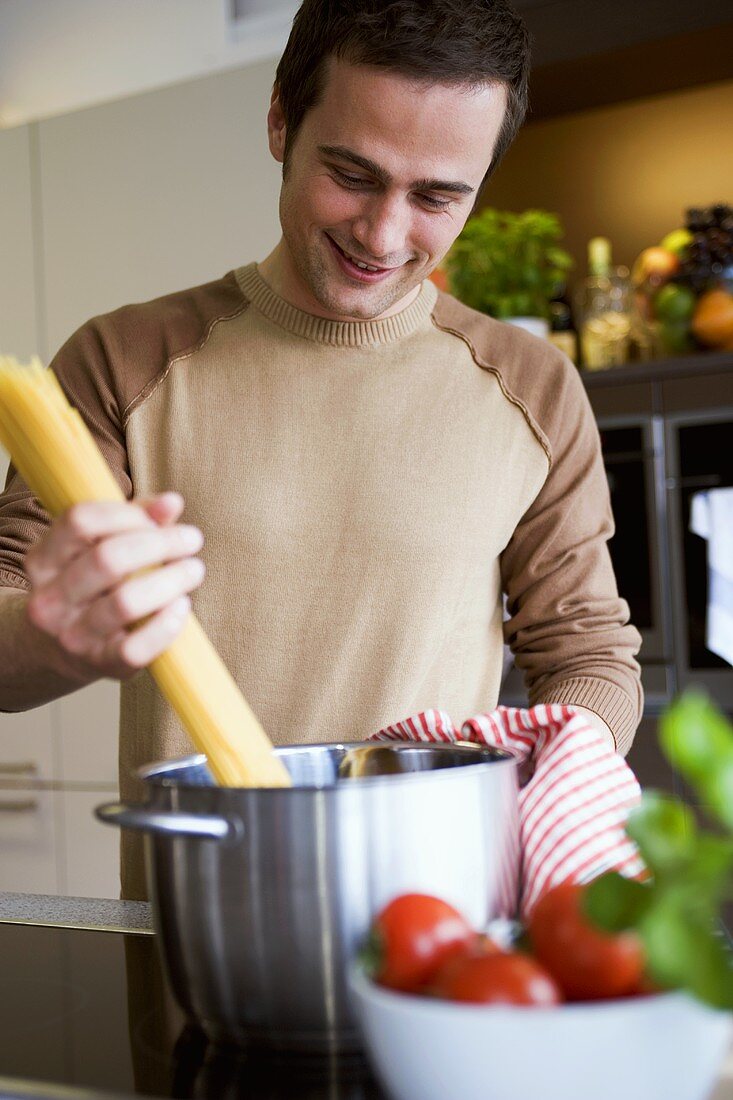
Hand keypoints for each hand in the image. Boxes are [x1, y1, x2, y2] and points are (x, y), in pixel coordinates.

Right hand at [25, 492, 204, 679]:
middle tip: (192, 539)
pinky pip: (136, 647)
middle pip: (107, 559)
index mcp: (44, 560)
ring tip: (194, 570)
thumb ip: (137, 520)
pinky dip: (166, 625)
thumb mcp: (100, 548)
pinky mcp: (100, 664)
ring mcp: (72, 636)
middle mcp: (50, 599)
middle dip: (160, 543)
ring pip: (125, 602)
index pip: (80, 521)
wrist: (62, 649)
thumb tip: (171, 502)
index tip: (159, 518)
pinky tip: (182, 606)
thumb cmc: (93, 587)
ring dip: (171, 580)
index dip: (128, 514)